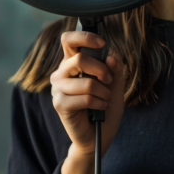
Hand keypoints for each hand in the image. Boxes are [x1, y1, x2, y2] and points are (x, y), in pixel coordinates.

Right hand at [51, 30, 125, 173]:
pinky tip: (98, 109)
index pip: (69, 40)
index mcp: (72, 63)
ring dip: (102, 92)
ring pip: (86, 82)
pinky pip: (85, 98)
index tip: (102, 44)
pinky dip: (98, 103)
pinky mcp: (59, 104)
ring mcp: (58, 89)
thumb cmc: (104, 108)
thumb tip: (110, 56)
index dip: (85, 37)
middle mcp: (61, 73)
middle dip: (101, 70)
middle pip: (80, 58)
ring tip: (103, 100)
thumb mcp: (115, 84)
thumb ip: (115, 68)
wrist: (99, 136)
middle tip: (108, 81)